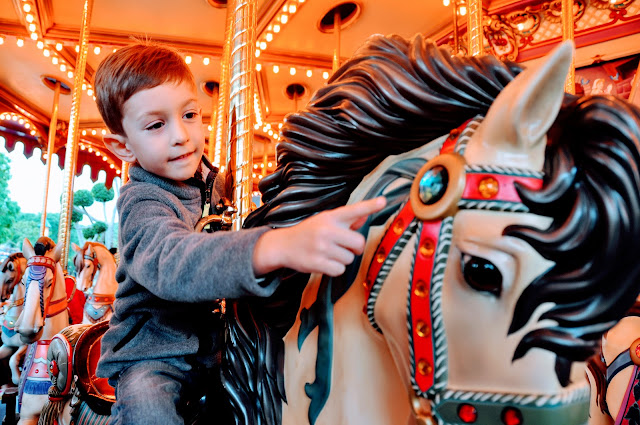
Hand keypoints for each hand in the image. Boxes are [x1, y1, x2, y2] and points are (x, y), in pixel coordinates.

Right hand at [253, 197, 386, 276]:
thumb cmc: (308, 233)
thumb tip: (364, 217)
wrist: (283, 245)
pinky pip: (339, 270)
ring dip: (343, 260)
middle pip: (359, 243)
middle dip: (355, 248)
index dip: (370, 206)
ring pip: (349, 259)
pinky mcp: (317, 262)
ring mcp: (322, 246)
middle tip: (346, 247)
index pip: (354, 210)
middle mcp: (327, 229)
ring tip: (329, 254)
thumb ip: (347, 221)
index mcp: (331, 217)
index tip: (383, 201)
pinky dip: (335, 269)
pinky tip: (325, 262)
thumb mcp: (325, 222)